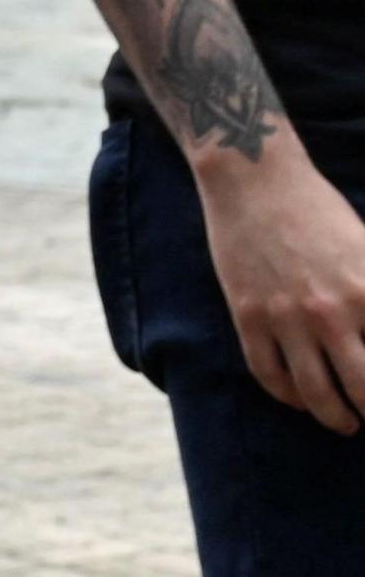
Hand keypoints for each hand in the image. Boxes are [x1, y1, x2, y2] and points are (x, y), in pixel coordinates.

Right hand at [191, 147, 364, 431]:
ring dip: (335, 417)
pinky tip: (299, 398)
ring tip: (345, 423)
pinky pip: (268, 374)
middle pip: (362, 389)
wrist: (254, 179)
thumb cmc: (320, 210)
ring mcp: (286, 316)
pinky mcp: (248, 315)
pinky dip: (287, 395)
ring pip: (315, 392)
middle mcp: (331, 312)